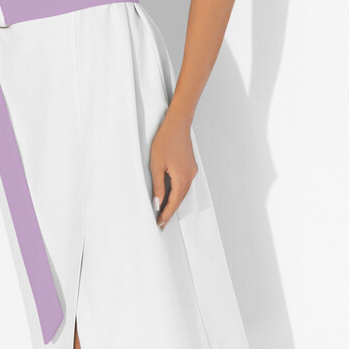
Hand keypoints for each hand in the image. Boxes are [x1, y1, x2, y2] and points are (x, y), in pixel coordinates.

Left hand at [150, 112, 196, 228]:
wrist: (177, 124)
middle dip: (170, 212)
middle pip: (180, 200)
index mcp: (182, 178)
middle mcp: (190, 176)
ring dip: (174, 203)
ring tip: (164, 212)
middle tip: (161, 223)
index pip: (173, 202)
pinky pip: (184, 184)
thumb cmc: (165, 141)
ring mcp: (192, 171)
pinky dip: (178, 192)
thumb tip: (158, 203)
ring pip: (183, 192)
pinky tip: (171, 195)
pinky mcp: (190, 166)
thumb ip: (158, 187)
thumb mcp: (156, 166)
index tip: (159, 223)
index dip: (166, 214)